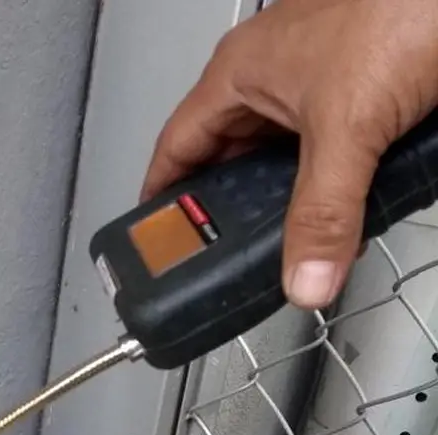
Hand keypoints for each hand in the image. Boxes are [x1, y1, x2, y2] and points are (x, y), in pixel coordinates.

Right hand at [141, 0, 437, 308]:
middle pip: (230, 161)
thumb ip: (323, 214)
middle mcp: (274, 73)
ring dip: (290, 200)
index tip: (155, 241)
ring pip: (285, 159)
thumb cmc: (407, 3)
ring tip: (291, 239)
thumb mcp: (349, 126)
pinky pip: (334, 150)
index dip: (161, 199)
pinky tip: (347, 205)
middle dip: (231, 211)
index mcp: (240, 72)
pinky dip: (335, 183)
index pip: (175, 147)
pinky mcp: (366, 86)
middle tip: (226, 258)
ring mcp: (320, 78)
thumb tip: (304, 278)